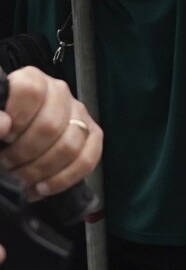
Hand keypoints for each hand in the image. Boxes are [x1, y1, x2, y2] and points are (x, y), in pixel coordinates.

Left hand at [0, 67, 100, 200]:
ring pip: (70, 145)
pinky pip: (88, 158)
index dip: (16, 117)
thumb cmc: (1, 128)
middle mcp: (60, 92)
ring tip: (21, 179)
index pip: (30, 91)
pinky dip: (64, 179)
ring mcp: (79, 113)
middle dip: (24, 154)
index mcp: (32, 80)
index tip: (4, 137)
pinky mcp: (93, 134)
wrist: (11, 137)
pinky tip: (41, 188)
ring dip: (41, 170)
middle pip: (50, 125)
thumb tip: (4, 126)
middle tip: (6, 165)